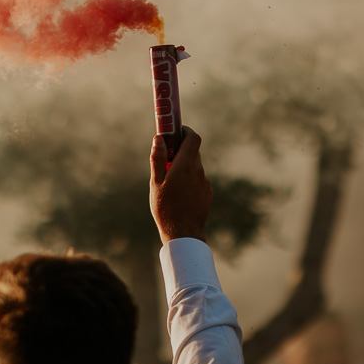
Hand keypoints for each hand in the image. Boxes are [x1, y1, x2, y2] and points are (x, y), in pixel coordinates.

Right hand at [149, 126, 211, 242]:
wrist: (183, 233)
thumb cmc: (165, 208)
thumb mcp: (156, 182)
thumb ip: (158, 159)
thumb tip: (158, 138)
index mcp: (185, 165)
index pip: (193, 137)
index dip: (185, 131)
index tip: (175, 130)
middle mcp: (198, 171)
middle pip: (193, 151)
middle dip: (181, 150)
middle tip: (167, 157)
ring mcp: (205, 182)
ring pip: (195, 167)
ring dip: (184, 167)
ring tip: (170, 182)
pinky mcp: (207, 192)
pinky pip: (198, 180)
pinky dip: (190, 180)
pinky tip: (179, 194)